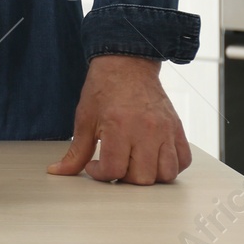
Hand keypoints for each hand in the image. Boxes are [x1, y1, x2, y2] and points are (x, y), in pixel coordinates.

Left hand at [48, 55, 190, 184]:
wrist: (126, 65)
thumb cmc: (104, 89)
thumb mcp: (84, 119)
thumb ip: (76, 151)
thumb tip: (59, 171)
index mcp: (119, 127)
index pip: (114, 170)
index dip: (100, 174)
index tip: (95, 166)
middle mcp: (146, 131)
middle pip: (142, 178)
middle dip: (124, 178)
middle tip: (114, 163)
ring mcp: (166, 131)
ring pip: (166, 174)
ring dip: (149, 176)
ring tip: (134, 163)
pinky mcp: (177, 129)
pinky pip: (184, 160)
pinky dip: (171, 166)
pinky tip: (153, 158)